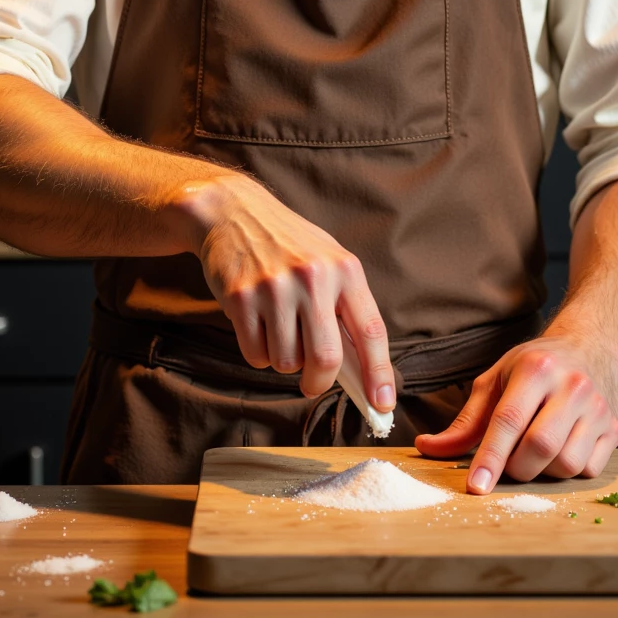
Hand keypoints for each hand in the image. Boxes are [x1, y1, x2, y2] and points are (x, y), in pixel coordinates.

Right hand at [178, 168, 394, 412]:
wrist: (234, 213)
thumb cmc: (289, 245)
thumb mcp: (328, 262)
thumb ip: (345, 309)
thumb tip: (362, 371)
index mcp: (344, 269)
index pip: (370, 330)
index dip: (380, 373)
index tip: (383, 404)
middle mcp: (313, 277)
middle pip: (326, 358)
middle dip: (319, 382)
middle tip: (312, 383)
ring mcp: (275, 287)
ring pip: (286, 362)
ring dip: (283, 361)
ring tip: (278, 330)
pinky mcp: (241, 297)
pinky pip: (255, 354)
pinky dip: (258, 353)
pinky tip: (257, 324)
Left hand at [414, 331, 617, 491]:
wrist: (591, 346)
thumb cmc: (535, 365)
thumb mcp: (497, 379)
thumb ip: (466, 419)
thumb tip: (427, 447)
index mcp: (536, 369)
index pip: (509, 420)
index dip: (490, 457)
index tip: (476, 486)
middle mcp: (571, 386)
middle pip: (539, 447)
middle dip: (516, 468)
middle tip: (508, 462)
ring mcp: (597, 408)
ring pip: (566, 464)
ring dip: (543, 471)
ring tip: (534, 452)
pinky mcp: (615, 428)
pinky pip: (589, 470)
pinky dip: (569, 472)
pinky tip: (561, 450)